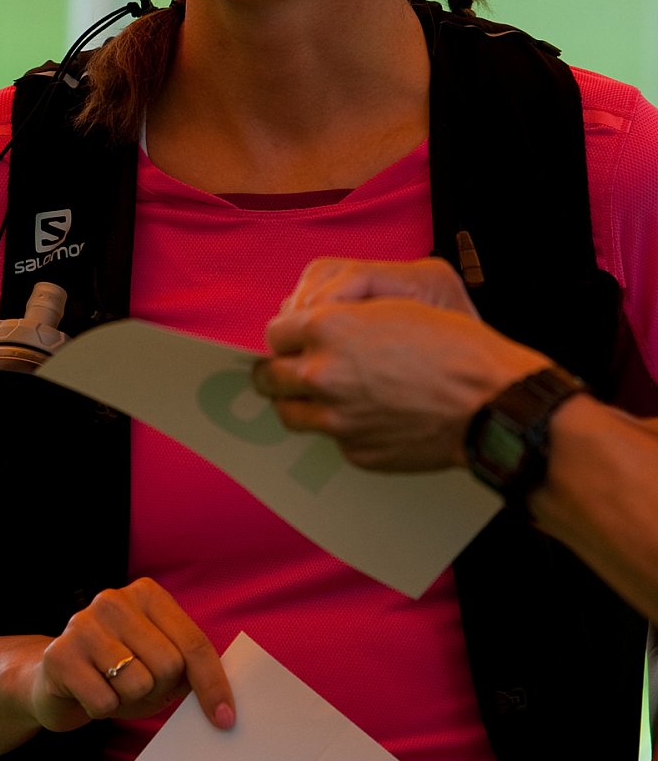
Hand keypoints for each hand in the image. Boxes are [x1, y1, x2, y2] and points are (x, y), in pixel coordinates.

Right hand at [29, 577, 234, 735]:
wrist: (55, 678)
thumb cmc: (118, 671)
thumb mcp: (159, 662)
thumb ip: (188, 669)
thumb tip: (223, 705)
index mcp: (147, 594)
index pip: (194, 643)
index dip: (213, 684)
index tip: (225, 718)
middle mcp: (114, 600)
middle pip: (169, 665)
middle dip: (159, 689)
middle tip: (139, 686)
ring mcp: (83, 623)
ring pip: (138, 683)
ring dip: (129, 699)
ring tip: (113, 687)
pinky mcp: (60, 654)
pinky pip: (104, 701)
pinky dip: (103, 709)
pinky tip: (89, 692)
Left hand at [254, 260, 546, 470]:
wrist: (490, 402)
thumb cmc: (452, 347)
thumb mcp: (392, 309)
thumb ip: (341, 318)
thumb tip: (309, 329)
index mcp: (328, 328)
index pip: (275, 333)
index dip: (287, 336)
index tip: (295, 342)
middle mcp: (322, 374)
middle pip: (269, 377)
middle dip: (279, 372)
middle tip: (294, 371)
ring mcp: (336, 418)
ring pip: (289, 414)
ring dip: (300, 404)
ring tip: (323, 398)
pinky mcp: (355, 452)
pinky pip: (331, 439)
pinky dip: (342, 429)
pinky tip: (371, 418)